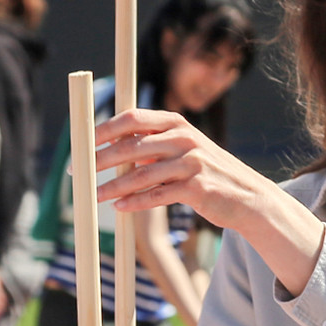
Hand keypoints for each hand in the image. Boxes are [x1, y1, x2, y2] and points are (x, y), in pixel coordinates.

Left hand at [93, 109, 281, 231]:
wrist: (248, 196)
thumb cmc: (208, 171)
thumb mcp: (182, 149)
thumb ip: (152, 145)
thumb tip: (111, 147)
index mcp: (176, 123)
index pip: (132, 118)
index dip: (103, 129)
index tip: (82, 141)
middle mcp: (184, 138)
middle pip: (131, 145)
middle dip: (100, 158)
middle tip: (77, 171)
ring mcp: (192, 163)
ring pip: (141, 174)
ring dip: (113, 186)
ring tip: (93, 195)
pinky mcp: (197, 188)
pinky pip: (158, 195)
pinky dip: (136, 202)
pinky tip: (119, 207)